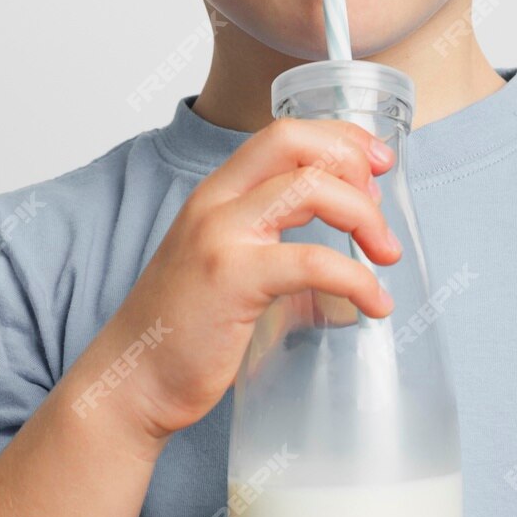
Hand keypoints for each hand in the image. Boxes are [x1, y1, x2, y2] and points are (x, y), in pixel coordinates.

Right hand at [78, 117, 403, 445]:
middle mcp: (214, 203)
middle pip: (294, 141)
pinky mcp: (232, 280)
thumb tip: (349, 233)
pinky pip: (314, 261)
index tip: (378, 164)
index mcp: (217, 194)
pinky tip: (375, 304)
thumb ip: (272, 236)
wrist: (130, 383)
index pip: (284, 134)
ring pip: (310, 189)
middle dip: (352, 160)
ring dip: (365, 216)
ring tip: (386, 254)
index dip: (340, 138)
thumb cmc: (184, 329)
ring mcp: (220, 238)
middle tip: (381, 201)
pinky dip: (358, 279)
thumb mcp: (226, 260)